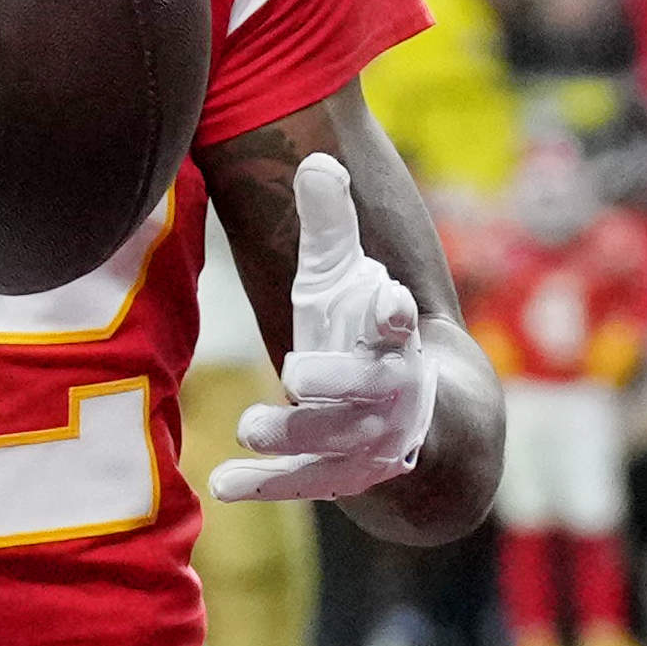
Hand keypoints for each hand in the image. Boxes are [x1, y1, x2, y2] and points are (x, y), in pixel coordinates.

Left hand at [203, 153, 441, 507]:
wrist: (424, 421)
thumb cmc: (367, 335)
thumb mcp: (349, 279)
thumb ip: (331, 227)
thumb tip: (315, 161)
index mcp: (393, 339)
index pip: (398, 323)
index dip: (393, 313)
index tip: (389, 304)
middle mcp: (389, 392)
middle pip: (366, 388)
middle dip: (338, 381)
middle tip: (298, 374)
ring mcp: (369, 441)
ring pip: (335, 443)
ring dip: (294, 435)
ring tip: (251, 427)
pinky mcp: (342, 477)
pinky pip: (304, 483)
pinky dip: (265, 485)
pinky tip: (222, 484)